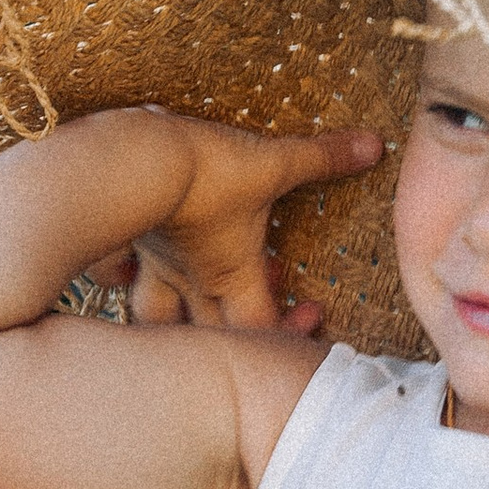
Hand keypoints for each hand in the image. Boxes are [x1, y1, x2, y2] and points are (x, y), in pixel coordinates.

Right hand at [85, 112, 380, 333]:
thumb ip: (325, 157)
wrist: (136, 154)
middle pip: (208, 339)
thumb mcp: (275, 162)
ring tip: (185, 326)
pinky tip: (122, 275)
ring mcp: (152, 263)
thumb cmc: (207, 167)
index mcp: (230, 273)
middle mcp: (190, 280)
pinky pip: (112, 275)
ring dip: (172, 328)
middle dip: (230, 343)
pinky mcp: (121, 240)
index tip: (312, 315)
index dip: (289, 336)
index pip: (262, 328)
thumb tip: (376, 145)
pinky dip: (118, 279)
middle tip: (255, 329)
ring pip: (156, 319)